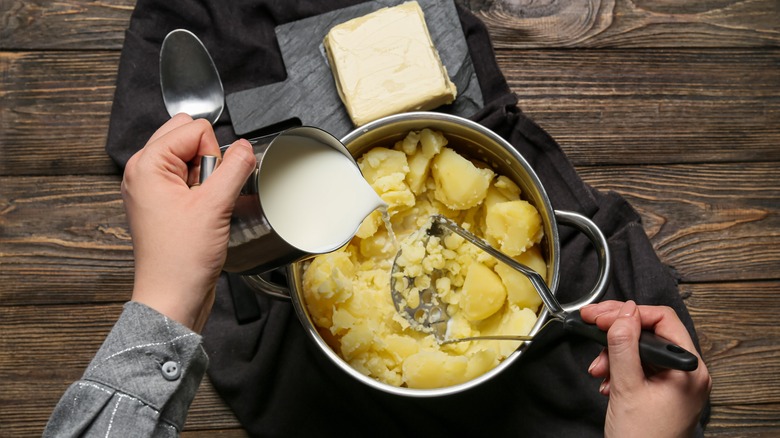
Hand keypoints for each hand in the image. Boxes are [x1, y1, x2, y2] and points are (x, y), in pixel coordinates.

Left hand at [121, 114, 256, 331]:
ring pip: (191, 158)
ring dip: (206, 178)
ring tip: (203, 208)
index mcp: (146, 164)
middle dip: (208, 160)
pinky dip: (202, 191)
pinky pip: (189, 179)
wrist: (173, 295)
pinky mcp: (163, 203)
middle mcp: (143, 172)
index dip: (212, 154)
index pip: (193, 128)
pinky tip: (203, 214)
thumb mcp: (215, 205)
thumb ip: (235, 167)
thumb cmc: (181, 259)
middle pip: (188, 137)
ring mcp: (152, 188)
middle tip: (205, 194)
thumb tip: (246, 147)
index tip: (208, 185)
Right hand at [580, 300, 711, 437]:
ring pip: (642, 349)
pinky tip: (607, 380)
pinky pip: (640, 366)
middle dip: (616, 332)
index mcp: (688, 368)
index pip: (661, 319)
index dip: (628, 313)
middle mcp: (687, 372)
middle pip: (650, 331)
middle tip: (591, 325)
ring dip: (614, 353)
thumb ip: (623, 345)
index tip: (600, 316)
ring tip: (598, 369)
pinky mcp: (664, 390)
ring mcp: (676, 382)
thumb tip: (624, 312)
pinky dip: (619, 368)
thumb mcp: (626, 387)